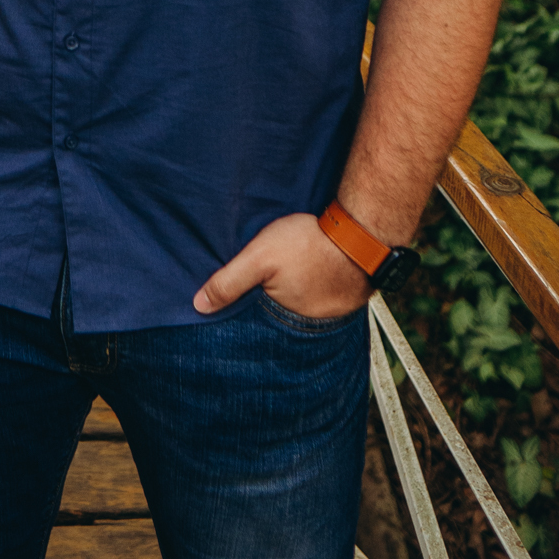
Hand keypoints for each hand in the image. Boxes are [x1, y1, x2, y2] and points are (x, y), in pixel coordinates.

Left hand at [193, 212, 370, 319]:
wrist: (360, 234)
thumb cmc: (309, 244)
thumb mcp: (259, 257)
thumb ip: (228, 282)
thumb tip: (198, 306)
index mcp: (282, 319)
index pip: (253, 322)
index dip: (243, 308)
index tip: (236, 296)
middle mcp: (306, 324)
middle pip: (276, 314)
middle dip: (267, 301)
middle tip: (269, 277)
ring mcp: (328, 315)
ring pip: (298, 306)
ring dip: (291, 294)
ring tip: (288, 273)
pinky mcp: (343, 300)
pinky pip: (320, 298)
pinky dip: (312, 288)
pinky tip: (308, 271)